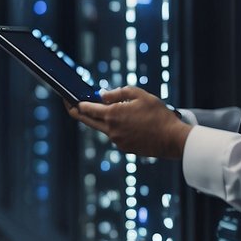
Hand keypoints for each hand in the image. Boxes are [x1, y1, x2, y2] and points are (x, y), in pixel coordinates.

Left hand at [67, 86, 192, 159]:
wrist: (171, 139)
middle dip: (77, 112)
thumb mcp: (140, 95)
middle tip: (70, 105)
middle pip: (87, 121)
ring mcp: (117, 140)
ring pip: (103, 127)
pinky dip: (115, 126)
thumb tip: (102, 94)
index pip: (87, 109)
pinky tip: (126, 121)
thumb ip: (118, 92)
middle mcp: (111, 129)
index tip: (69, 99)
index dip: (76, 103)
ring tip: (108, 108)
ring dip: (102, 118)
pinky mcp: (124, 147)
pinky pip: (114, 134)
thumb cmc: (158, 114)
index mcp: (113, 114)